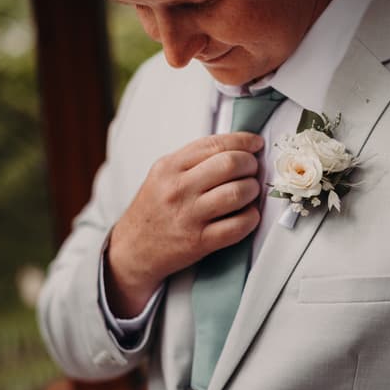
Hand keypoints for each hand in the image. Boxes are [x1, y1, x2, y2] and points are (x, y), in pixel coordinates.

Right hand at [106, 132, 263, 315]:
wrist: (133, 248)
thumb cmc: (154, 209)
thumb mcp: (163, 175)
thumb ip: (193, 159)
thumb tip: (235, 148)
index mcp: (170, 167)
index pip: (214, 144)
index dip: (243, 141)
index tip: (255, 144)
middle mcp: (178, 189)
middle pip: (230, 164)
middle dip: (251, 164)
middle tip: (253, 169)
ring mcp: (189, 216)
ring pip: (237, 193)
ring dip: (253, 190)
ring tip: (250, 192)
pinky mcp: (200, 241)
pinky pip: (238, 226)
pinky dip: (251, 217)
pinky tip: (248, 214)